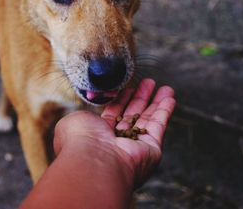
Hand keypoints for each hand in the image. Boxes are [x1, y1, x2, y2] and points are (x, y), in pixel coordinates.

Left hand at [53, 79, 175, 185]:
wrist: (94, 160)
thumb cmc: (79, 141)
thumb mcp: (73, 121)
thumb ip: (83, 115)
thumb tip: (87, 116)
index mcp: (97, 136)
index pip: (114, 115)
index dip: (122, 100)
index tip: (129, 87)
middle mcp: (117, 143)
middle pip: (133, 116)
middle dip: (142, 98)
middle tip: (149, 82)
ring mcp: (135, 147)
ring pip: (148, 120)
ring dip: (157, 103)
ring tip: (164, 87)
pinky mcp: (151, 149)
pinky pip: (159, 127)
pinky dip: (165, 112)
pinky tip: (169, 98)